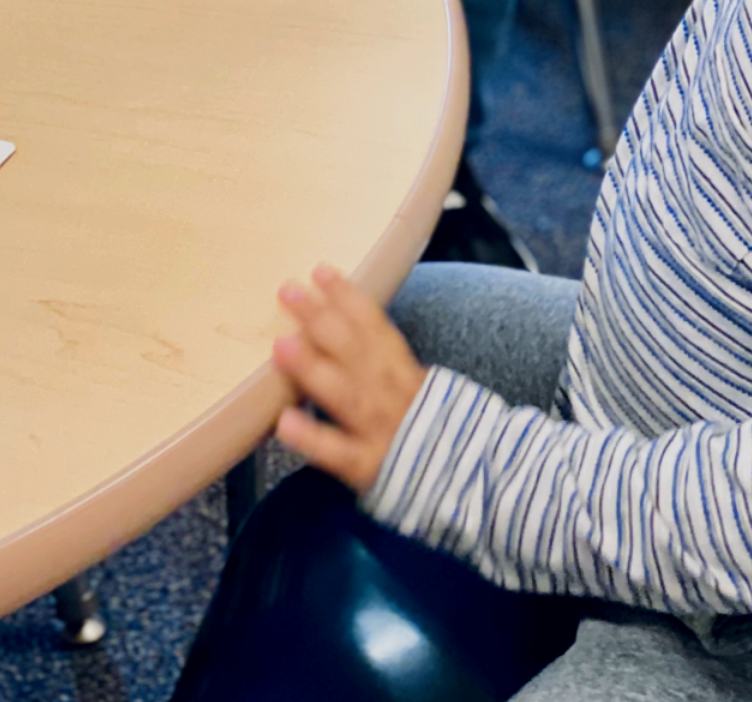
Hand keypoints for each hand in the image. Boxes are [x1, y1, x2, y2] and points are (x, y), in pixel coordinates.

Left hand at [271, 265, 426, 494]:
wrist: (470, 480)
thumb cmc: (431, 431)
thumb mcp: (417, 388)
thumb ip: (385, 363)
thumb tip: (346, 326)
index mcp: (404, 370)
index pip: (375, 326)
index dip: (348, 297)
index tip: (321, 270)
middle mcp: (392, 393)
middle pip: (355, 350)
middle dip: (322, 319)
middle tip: (288, 290)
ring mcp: (381, 428)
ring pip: (346, 394)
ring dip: (313, 368)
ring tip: (281, 345)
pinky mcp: (369, 467)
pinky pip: (340, 453)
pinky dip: (313, 438)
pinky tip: (284, 423)